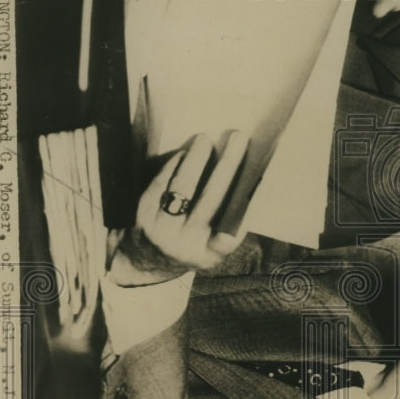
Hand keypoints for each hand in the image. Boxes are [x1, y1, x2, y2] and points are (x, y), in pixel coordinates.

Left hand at [107, 131, 248, 286]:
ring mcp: (162, 229)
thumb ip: (230, 228)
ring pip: (183, 186)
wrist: (142, 260)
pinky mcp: (143, 214)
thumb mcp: (210, 249)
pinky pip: (162, 183)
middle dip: (227, 164)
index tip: (257, 187)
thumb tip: (252, 187)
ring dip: (197, 159)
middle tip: (238, 138)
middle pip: (211, 199)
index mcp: (208, 254)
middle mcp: (185, 244)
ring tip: (206, 139)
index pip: (228, 238)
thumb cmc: (188, 246)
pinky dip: (175, 166)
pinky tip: (185, 154)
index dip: (242, 216)